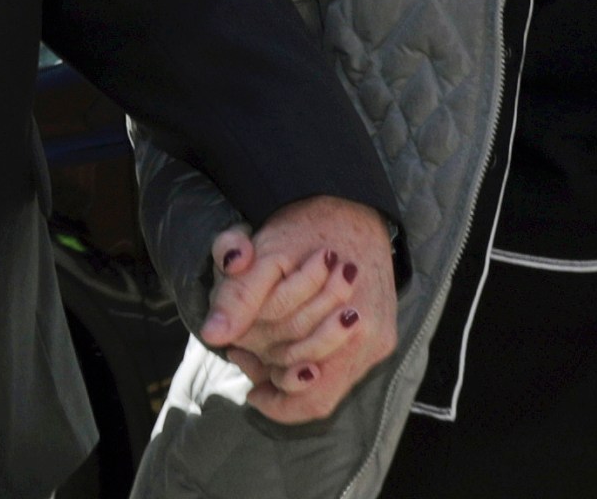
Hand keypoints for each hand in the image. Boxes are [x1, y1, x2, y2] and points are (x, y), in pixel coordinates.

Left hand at [199, 195, 397, 424]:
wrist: (350, 203)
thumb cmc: (305, 227)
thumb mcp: (265, 255)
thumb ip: (239, 296)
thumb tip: (213, 336)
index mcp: (348, 325)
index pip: (307, 392)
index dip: (271, 392)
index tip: (240, 364)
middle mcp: (370, 339)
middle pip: (316, 388)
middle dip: (274, 375)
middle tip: (243, 352)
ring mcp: (380, 337)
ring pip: (330, 381)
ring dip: (292, 368)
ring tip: (262, 346)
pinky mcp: (383, 334)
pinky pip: (345, 366)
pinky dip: (313, 358)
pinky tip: (288, 338)